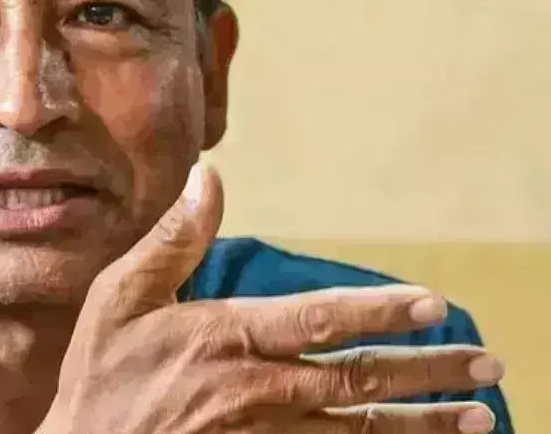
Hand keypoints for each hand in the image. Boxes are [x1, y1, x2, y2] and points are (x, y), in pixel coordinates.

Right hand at [38, 164, 505, 433]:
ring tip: (477, 418)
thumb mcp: (120, 296)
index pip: (319, 321)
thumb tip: (209, 178)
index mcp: (226, 338)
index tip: (432, 304)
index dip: (379, 312)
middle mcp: (256, 390)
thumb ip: (173, 240)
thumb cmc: (101, 375)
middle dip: (428, 371)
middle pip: (359, 380)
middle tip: (485, 362)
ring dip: (424, 424)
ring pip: (360, 430)